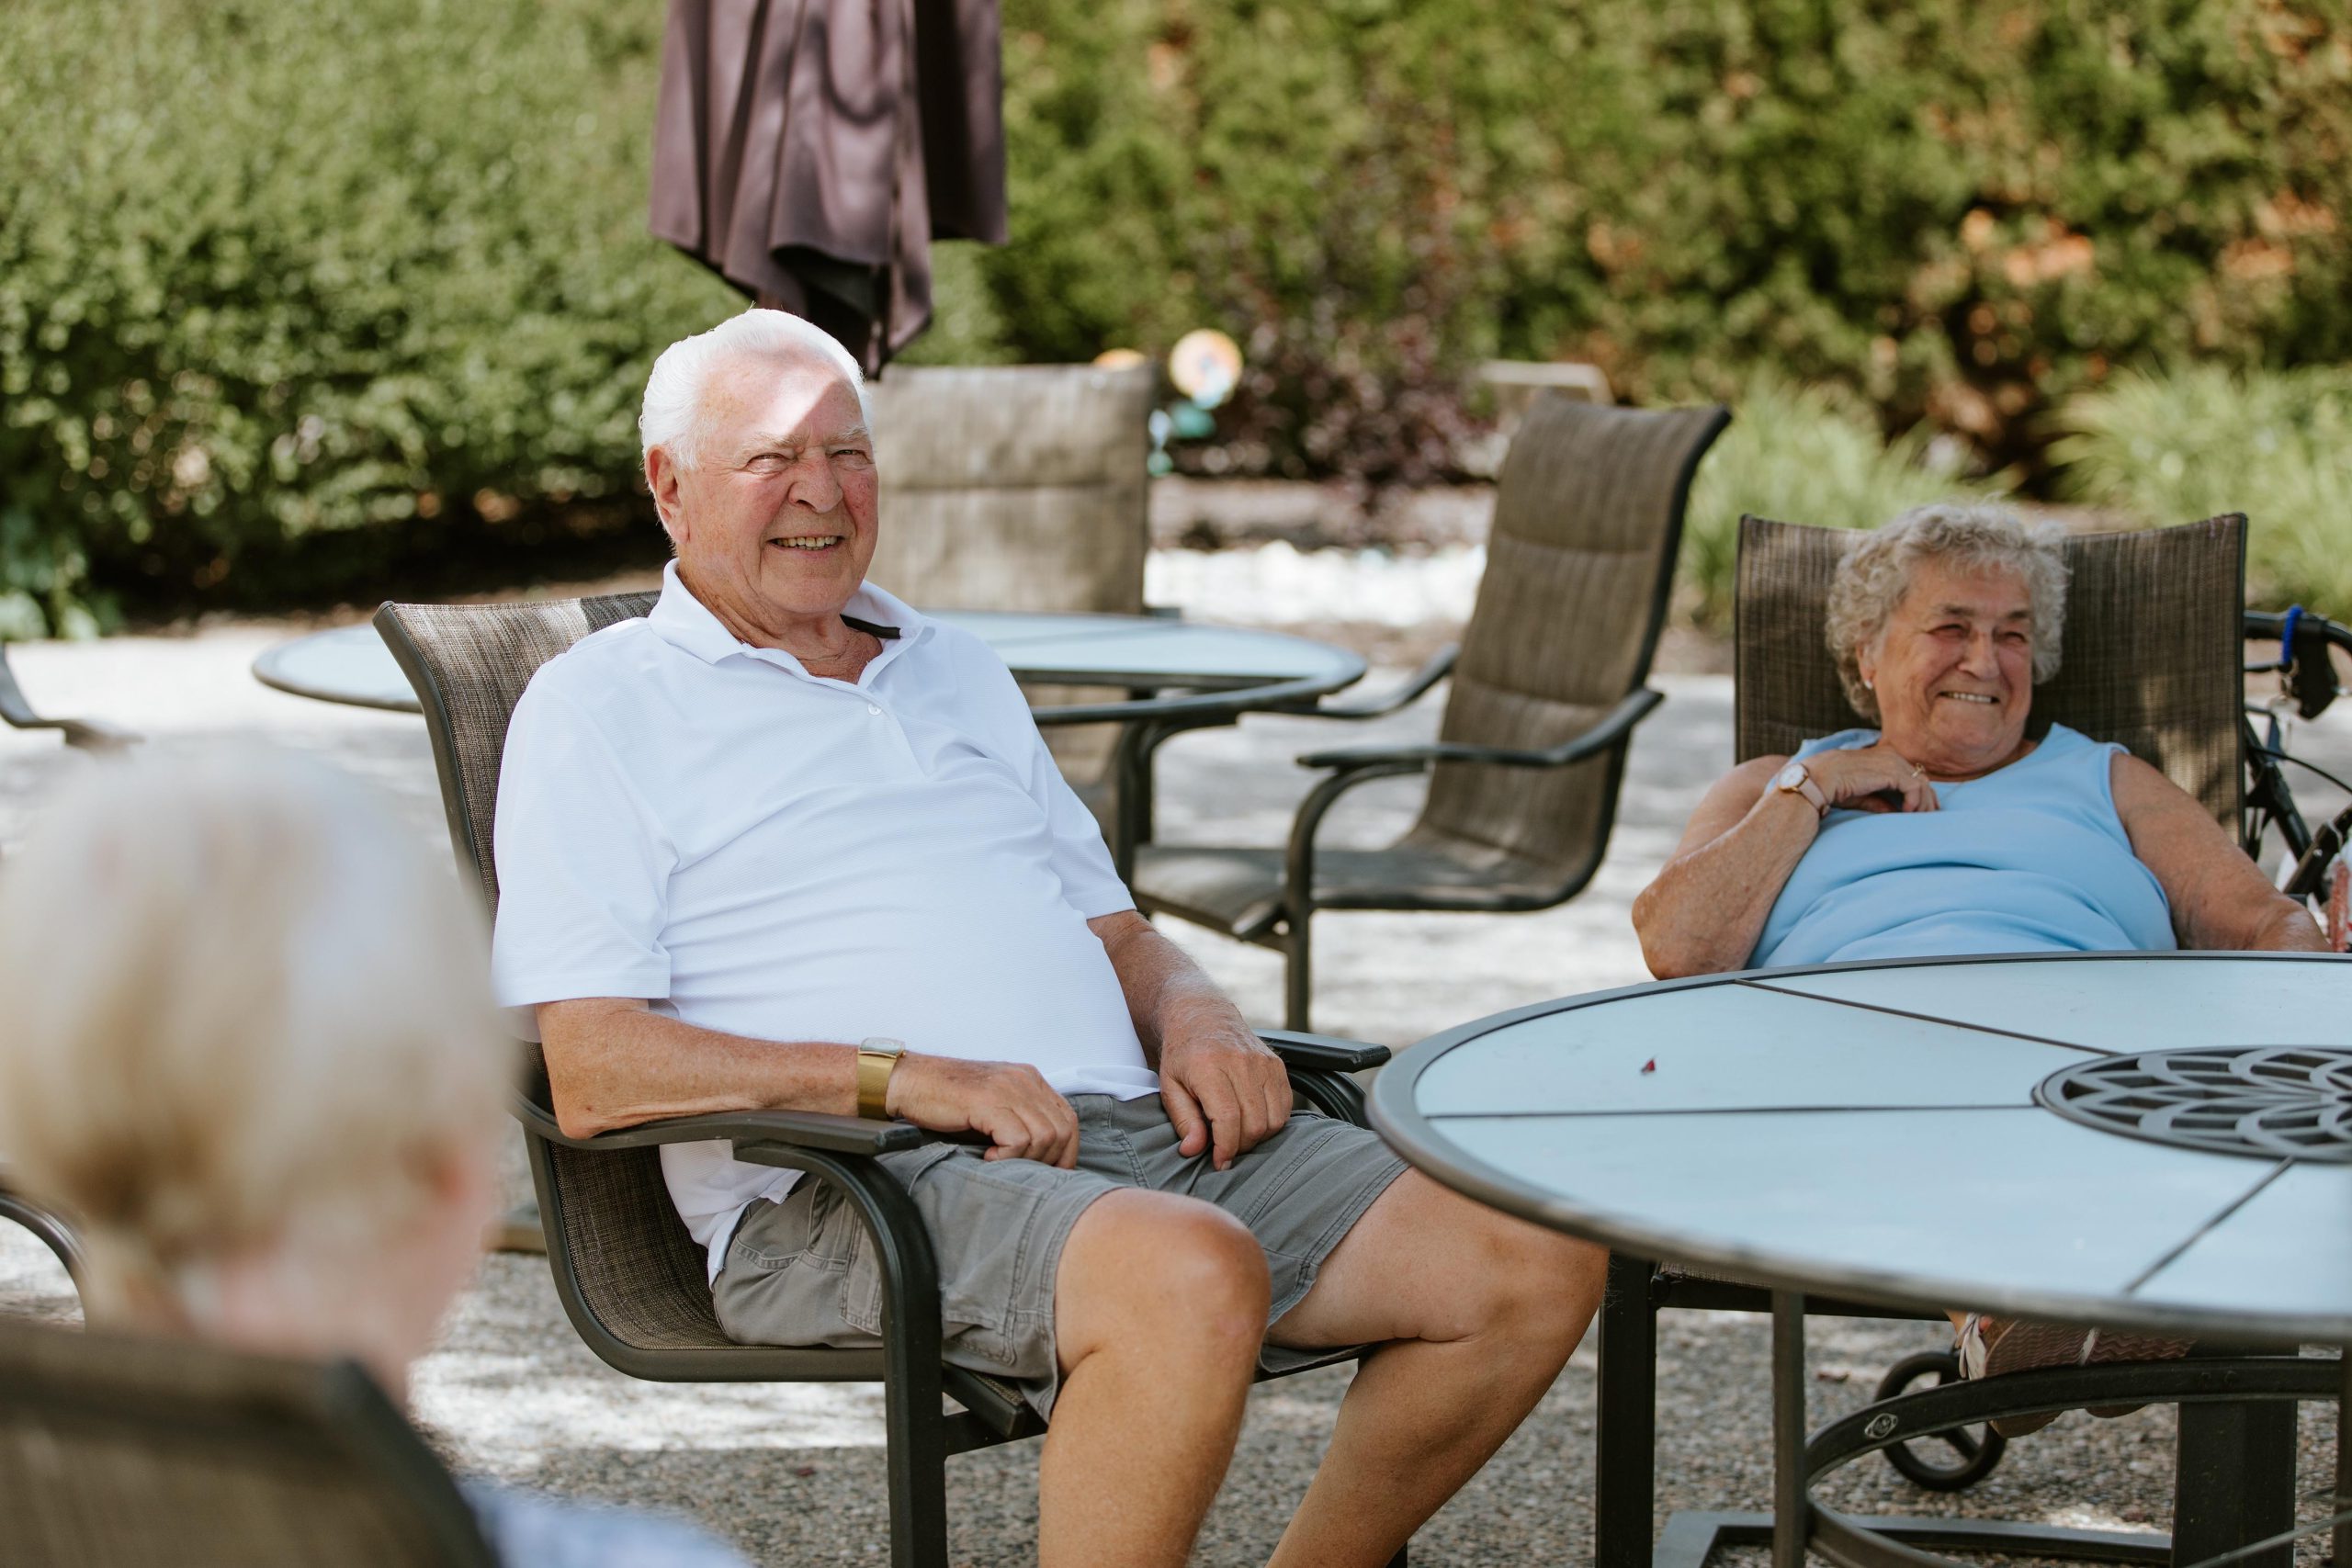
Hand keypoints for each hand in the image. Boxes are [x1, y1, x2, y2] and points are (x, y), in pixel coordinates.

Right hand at [883, 1053, 1077, 1167]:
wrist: (907, 1082)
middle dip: (1049, 1160)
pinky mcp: (988, 1101)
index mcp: (1029, 1079)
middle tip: (1021, 1171)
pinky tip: (987, 1157)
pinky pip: (1019, 1139)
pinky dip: (1007, 1157)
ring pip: (1045, 1137)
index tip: (1051, 1173)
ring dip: (1025, 1159)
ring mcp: (1007, 1088)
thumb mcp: (992, 1104)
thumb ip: (1019, 1119)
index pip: (1068, 1118)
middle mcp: (1023, 1080)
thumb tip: (1044, 1157)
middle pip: (1062, 1130)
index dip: (1066, 1151)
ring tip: (998, 1160)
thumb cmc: (945, 1099)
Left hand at [1156, 998, 1290, 1170]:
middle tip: (1225, 1148)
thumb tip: (1194, 1150)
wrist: (1202, 1017)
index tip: (1219, 1162)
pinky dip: (1272, 1122)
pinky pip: (1285, 1107)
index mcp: (1209, 1066)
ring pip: (1273, 1119)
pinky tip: (1252, 1120)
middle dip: (1240, 1146)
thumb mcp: (1169, 1086)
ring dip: (1258, 1137)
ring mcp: (1263, 1062)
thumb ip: (1183, 1120)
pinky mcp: (1277, 1065)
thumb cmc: (1182, 1055)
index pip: (1228, 1119)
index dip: (1225, 1148)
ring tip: (1237, 1135)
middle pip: (1254, 1123)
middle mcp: (1240, 1062)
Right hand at [1806, 743, 1938, 814]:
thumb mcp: (1861, 794)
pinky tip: (1906, 812)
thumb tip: (1895, 812)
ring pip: (1922, 783)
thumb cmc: (1834, 786)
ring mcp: (1892, 762)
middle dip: (1927, 800)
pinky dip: (1914, 801)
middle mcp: (1891, 756)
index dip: (1921, 793)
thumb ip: (1880, 800)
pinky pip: (1914, 787)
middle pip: (1922, 778)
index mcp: (1884, 756)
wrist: (1819, 779)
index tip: (1922, 811)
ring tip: (1917, 818)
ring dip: (1922, 803)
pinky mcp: (1891, 771)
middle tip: (1927, 818)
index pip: (1912, 773)